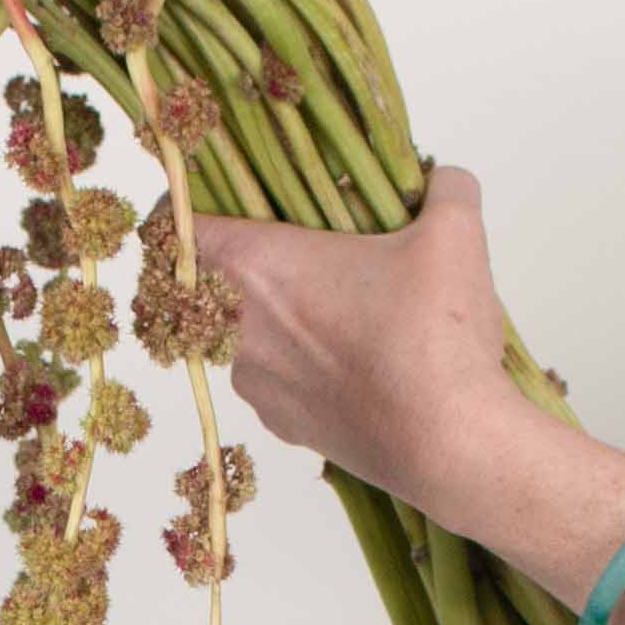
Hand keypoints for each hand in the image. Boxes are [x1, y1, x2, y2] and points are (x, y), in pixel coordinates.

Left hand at [193, 166, 530, 535]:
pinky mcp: (284, 428)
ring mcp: (257, 387)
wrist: (450, 444)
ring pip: (244, 336)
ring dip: (275, 318)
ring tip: (338, 309)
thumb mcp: (453, 235)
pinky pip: (275, 382)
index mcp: (253, 268)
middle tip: (296, 248)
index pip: (171, 227)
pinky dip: (300, 366)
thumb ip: (445, 188)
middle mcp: (237, 331)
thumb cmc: (435, 335)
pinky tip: (351, 360)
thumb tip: (444, 180)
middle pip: (206, 282)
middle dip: (243, 262)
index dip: (182, 206)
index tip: (214, 199)